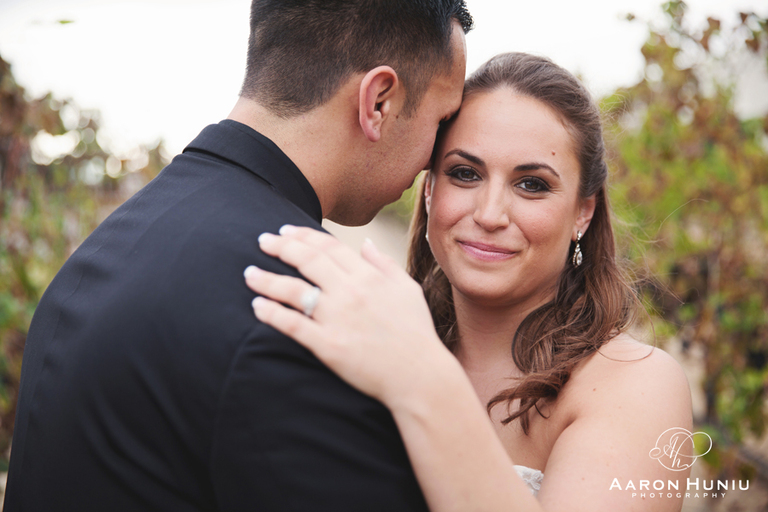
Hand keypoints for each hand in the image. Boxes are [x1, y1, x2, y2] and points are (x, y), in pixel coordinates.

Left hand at [244, 226, 454, 407]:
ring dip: (267, 280)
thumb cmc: (415, 333)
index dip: (303, 235)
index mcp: (369, 276)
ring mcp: (337, 319)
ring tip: (249, 273)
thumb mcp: (407, 290)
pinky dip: (272, 314)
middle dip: (281, 247)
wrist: (419, 376)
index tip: (285, 230)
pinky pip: (293, 325)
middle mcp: (350, 292)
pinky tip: (257, 306)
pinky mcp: (328, 346)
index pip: (328, 247)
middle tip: (262, 240)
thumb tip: (365, 244)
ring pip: (293, 291)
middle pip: (307, 261)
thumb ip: (384, 264)